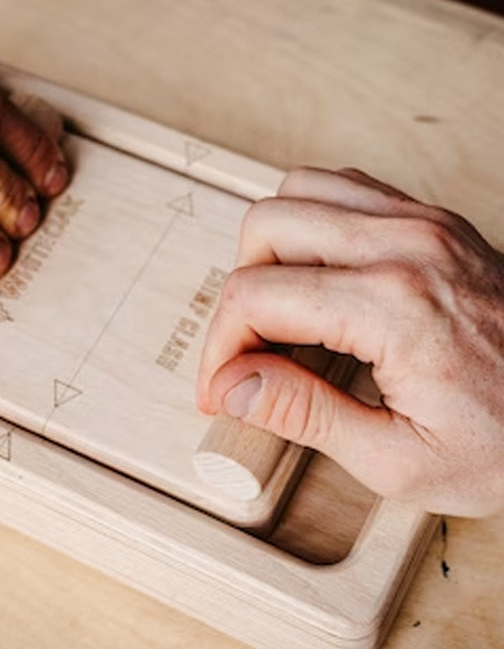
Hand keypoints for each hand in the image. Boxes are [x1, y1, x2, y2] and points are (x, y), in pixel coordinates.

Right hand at [197, 167, 503, 516]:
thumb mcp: (400, 461)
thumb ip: (304, 415)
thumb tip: (232, 386)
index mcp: (392, 306)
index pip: (254, 297)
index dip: (218, 348)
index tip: (218, 388)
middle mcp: (404, 245)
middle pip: (263, 228)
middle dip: (234, 296)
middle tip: (246, 353)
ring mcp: (421, 222)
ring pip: (295, 192)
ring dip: (267, 251)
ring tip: (276, 312)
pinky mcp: (431, 219)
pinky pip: (341, 188)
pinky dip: (308, 224)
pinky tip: (314, 278)